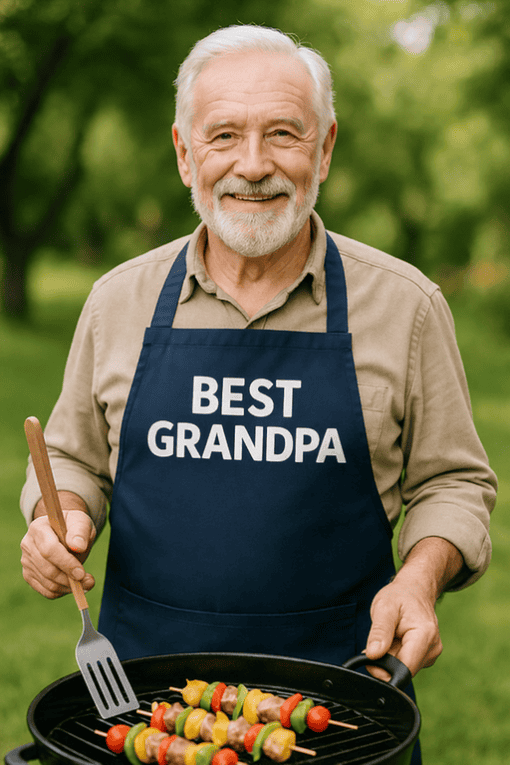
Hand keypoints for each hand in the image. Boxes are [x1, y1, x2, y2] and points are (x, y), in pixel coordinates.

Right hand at [20, 491, 95, 598]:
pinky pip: (46, 591)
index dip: (66, 563)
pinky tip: (74, 586)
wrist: (66, 533)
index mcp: (38, 528)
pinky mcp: (29, 575)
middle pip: (47, 569)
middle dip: (69, 579)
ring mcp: (26, 561)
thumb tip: (78, 546)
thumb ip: (80, 532)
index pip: (49, 549)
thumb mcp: (81, 522)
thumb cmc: (74, 527)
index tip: (81, 573)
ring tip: (86, 583)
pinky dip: (62, 592)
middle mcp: (28, 544)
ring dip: (69, 587)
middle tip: (89, 582)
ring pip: (47, 583)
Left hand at [364, 537, 463, 679]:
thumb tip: (372, 655)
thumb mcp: (384, 607)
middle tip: (377, 641)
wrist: (415, 590)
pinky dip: (396, 655)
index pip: (405, 668)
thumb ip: (379, 631)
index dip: (384, 668)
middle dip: (385, 660)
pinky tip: (395, 640)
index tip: (369, 657)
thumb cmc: (400, 596)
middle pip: (403, 669)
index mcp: (424, 635)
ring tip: (389, 636)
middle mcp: (433, 648)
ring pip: (404, 668)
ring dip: (390, 656)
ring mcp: (431, 653)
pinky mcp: (426, 656)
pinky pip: (406, 663)